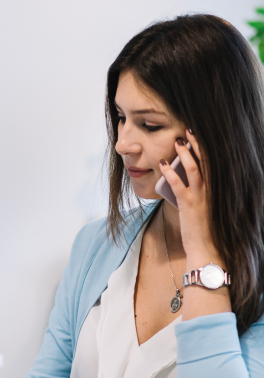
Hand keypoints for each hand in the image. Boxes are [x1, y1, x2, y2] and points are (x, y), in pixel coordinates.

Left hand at [158, 130, 221, 267]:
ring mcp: (201, 196)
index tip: (197, 135)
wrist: (206, 247)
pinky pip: (178, 184)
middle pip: (206, 160)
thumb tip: (182, 178)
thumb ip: (197, 192)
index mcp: (216, 188)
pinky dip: (169, 173)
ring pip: (194, 168)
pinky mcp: (190, 205)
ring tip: (177, 142)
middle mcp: (212, 189)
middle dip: (197, 143)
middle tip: (188, 130)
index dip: (205, 147)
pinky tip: (161, 165)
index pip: (213, 162)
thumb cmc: (202, 228)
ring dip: (184, 153)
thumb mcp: (203, 206)